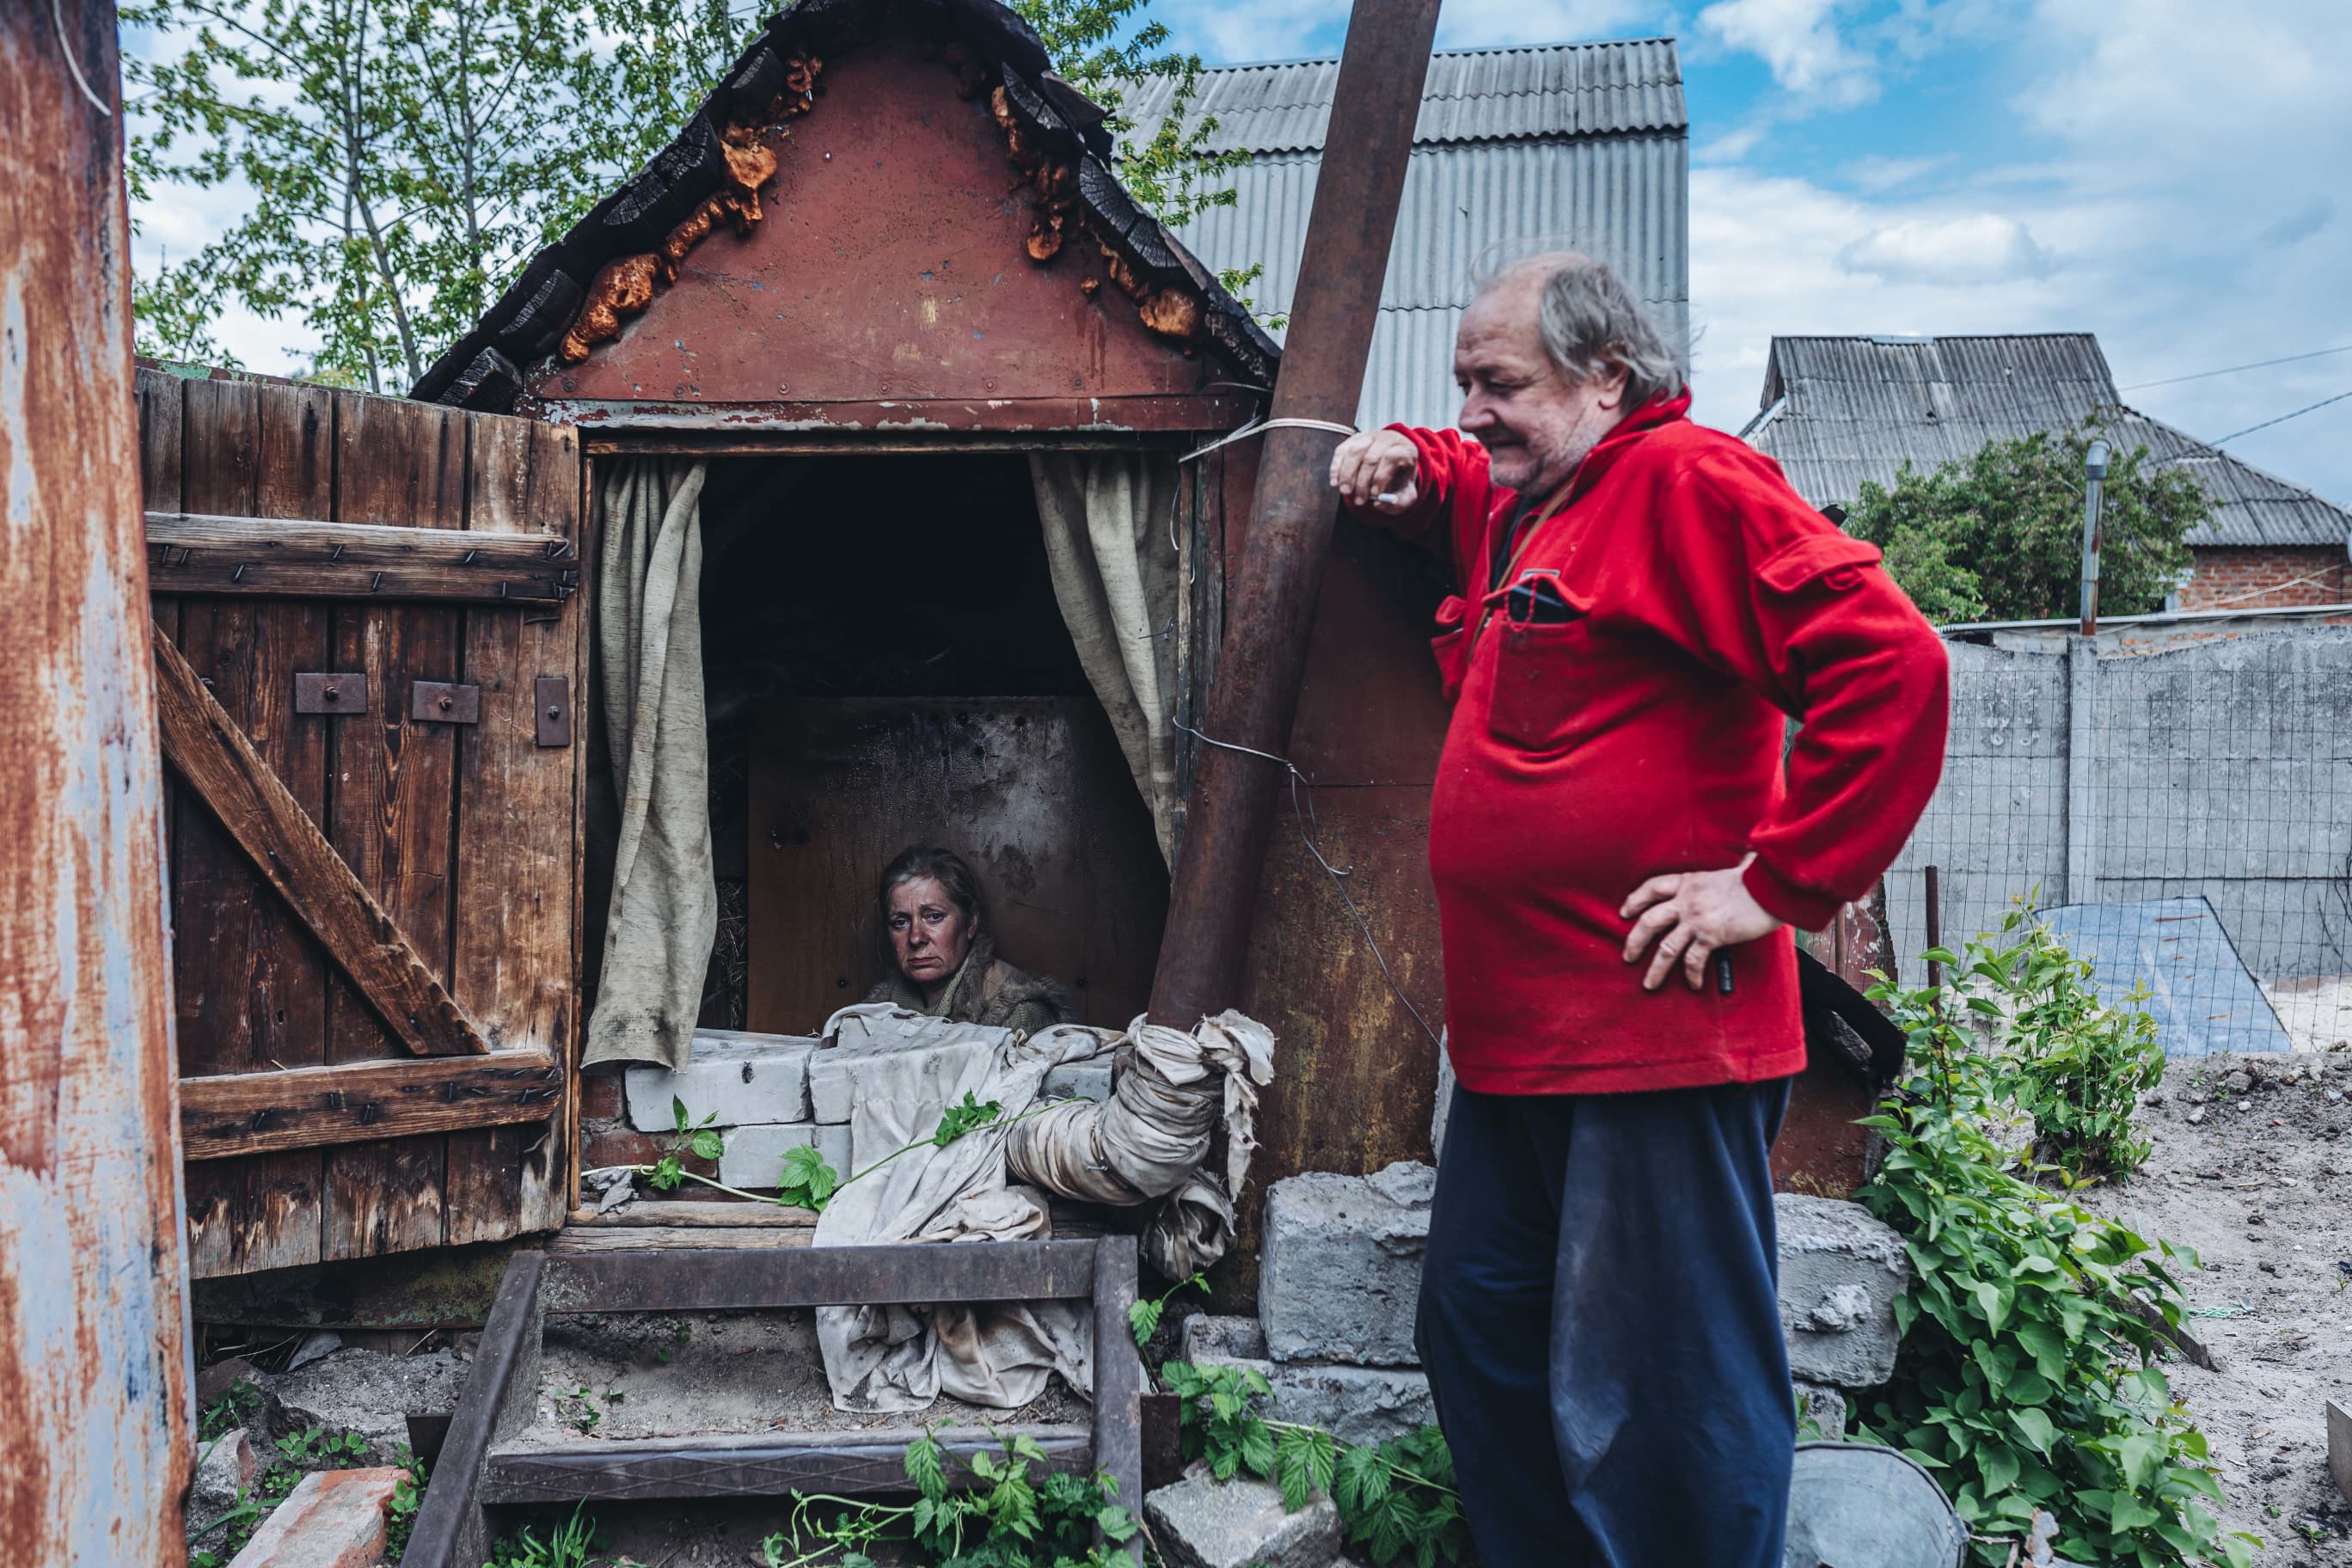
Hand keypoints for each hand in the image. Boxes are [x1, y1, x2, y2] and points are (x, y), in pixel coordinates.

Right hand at [1329, 429, 1419, 512]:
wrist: (1393, 466)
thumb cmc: (1399, 482)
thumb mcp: (1405, 496)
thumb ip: (1397, 503)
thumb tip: (1379, 503)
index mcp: (1404, 450)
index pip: (1391, 457)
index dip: (1381, 477)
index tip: (1375, 494)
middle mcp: (1387, 439)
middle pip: (1371, 457)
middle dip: (1362, 481)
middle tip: (1358, 500)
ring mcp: (1369, 436)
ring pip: (1354, 452)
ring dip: (1347, 474)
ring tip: (1346, 492)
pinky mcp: (1354, 439)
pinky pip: (1342, 451)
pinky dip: (1337, 468)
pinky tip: (1336, 483)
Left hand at [1619, 856, 1784, 991]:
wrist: (1772, 887)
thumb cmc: (1758, 877)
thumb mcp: (1734, 869)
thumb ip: (1730, 869)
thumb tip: (1747, 860)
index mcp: (1688, 881)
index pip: (1652, 887)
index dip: (1635, 899)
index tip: (1625, 912)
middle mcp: (1686, 900)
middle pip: (1649, 921)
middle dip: (1634, 941)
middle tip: (1628, 955)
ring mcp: (1696, 919)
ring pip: (1665, 948)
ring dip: (1655, 969)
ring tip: (1649, 984)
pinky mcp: (1711, 936)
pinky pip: (1693, 960)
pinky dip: (1691, 975)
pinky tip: (1692, 985)